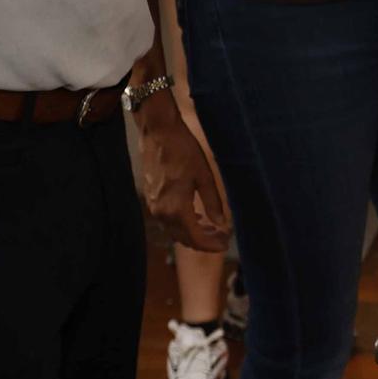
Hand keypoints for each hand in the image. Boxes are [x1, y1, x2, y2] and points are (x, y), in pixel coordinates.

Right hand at [134, 92, 229, 251]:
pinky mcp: (151, 198)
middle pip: (184, 238)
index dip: (212, 244)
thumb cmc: (184, 151)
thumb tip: (222, 224)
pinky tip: (195, 216)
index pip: (196, 238)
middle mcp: (162, 213)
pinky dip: (182, 223)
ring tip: (212, 228)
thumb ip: (213, 203)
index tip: (226, 243)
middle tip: (222, 237)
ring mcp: (154, 207)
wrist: (159, 133)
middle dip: (204, 241)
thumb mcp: (204, 176)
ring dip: (193, 233)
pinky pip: (167, 220)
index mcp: (176, 209)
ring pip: (175, 231)